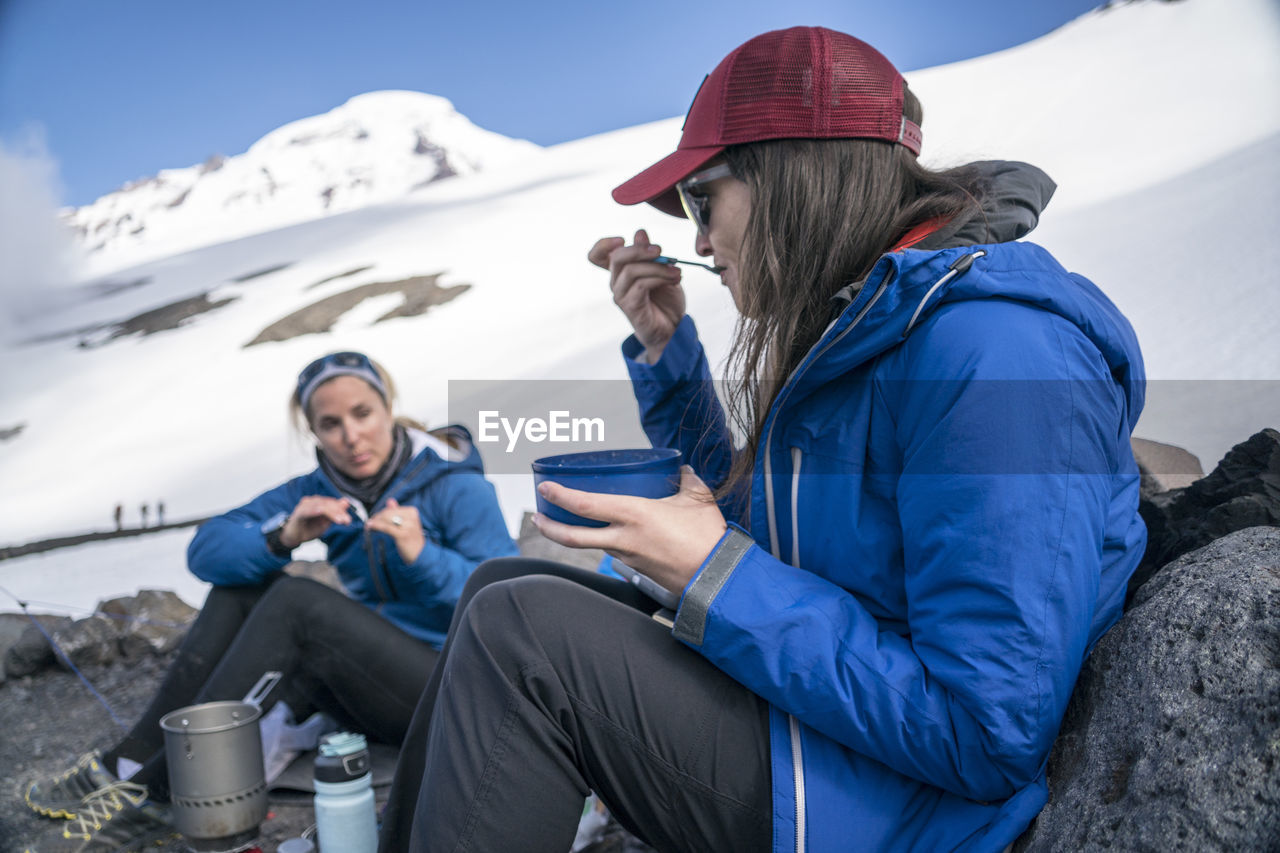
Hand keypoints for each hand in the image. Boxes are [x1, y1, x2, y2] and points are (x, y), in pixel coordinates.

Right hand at [280, 496, 352, 548]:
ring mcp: (304, 506)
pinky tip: (320, 511)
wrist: (293, 537)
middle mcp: (312, 501)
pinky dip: (313, 510)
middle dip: (338, 513)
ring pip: (320, 506)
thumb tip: (346, 501)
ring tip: (339, 520)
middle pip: (328, 504)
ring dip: (331, 513)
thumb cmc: (309, 529)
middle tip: (347, 521)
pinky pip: (306, 511)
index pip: (332, 504)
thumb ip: (335, 513)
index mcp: (319, 502)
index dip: (341, 511)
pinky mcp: (298, 513)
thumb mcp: (325, 522)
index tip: (348, 521)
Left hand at [367, 498, 425, 563]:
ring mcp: (407, 526)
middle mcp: (411, 517)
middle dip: (377, 517)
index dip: (381, 513)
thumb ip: (398, 511)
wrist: (421, 554)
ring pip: (386, 519)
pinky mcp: (402, 535)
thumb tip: (390, 500)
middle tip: (370, 523)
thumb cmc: (412, 539)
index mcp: (412, 512)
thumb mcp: (407, 523)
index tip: (374, 518)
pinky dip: (376, 526)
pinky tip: (370, 527)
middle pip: (388, 513)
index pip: (391, 509)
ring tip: (369, 526)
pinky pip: (386, 527)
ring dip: (375, 522)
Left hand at [531, 466, 726, 596]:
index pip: (585, 505)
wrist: (718, 577)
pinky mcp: (638, 570)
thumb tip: (681, 469)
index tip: (544, 488)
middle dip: (548, 526)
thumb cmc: (707, 536)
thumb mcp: (696, 498)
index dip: (559, 496)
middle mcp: (624, 538)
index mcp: (633, 514)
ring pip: (591, 545)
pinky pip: (614, 552)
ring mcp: (628, 557)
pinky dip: (603, 542)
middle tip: (537, 515)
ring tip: (567, 521)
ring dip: (574, 535)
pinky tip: (610, 533)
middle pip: (572, 536)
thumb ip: (685, 480)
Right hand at [588, 229, 685, 362]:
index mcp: (621, 271)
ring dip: (657, 267)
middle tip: (660, 249)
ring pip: (631, 271)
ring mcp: (621, 295)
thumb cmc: (665, 299)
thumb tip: (639, 233)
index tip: (621, 239)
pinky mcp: (630, 306)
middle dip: (639, 249)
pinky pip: (640, 285)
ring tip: (676, 271)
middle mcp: (616, 282)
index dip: (604, 245)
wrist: (673, 327)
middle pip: (616, 258)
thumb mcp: (662, 270)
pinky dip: (659, 278)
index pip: (598, 256)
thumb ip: (650, 254)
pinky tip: (674, 279)